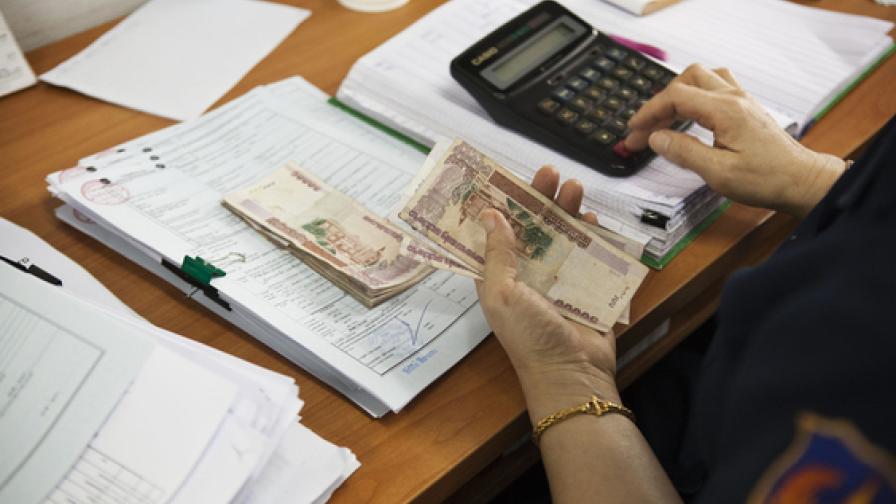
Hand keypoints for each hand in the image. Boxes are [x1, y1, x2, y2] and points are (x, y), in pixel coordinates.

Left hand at [476, 166, 619, 419]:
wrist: (573, 371)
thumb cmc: (529, 334)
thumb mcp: (502, 293)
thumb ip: (497, 253)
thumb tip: (490, 213)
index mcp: (499, 277)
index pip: (496, 234)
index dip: (499, 206)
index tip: (503, 177)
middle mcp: (527, 274)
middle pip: (532, 227)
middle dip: (539, 198)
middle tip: (548, 172)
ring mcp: (558, 279)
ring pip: (561, 234)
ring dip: (566, 209)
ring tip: (574, 186)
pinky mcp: (586, 286)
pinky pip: (588, 253)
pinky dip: (591, 234)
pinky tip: (592, 217)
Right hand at [625, 64, 845, 217]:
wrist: (801, 180)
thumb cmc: (766, 180)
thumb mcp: (718, 173)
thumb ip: (684, 152)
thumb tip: (655, 139)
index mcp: (725, 111)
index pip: (676, 97)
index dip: (649, 113)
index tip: (633, 131)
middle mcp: (734, 98)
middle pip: (687, 80)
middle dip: (660, 102)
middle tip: (646, 129)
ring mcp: (742, 100)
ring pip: (702, 77)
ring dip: (678, 93)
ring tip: (664, 118)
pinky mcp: (746, 107)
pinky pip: (716, 85)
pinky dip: (695, 95)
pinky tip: (690, 114)